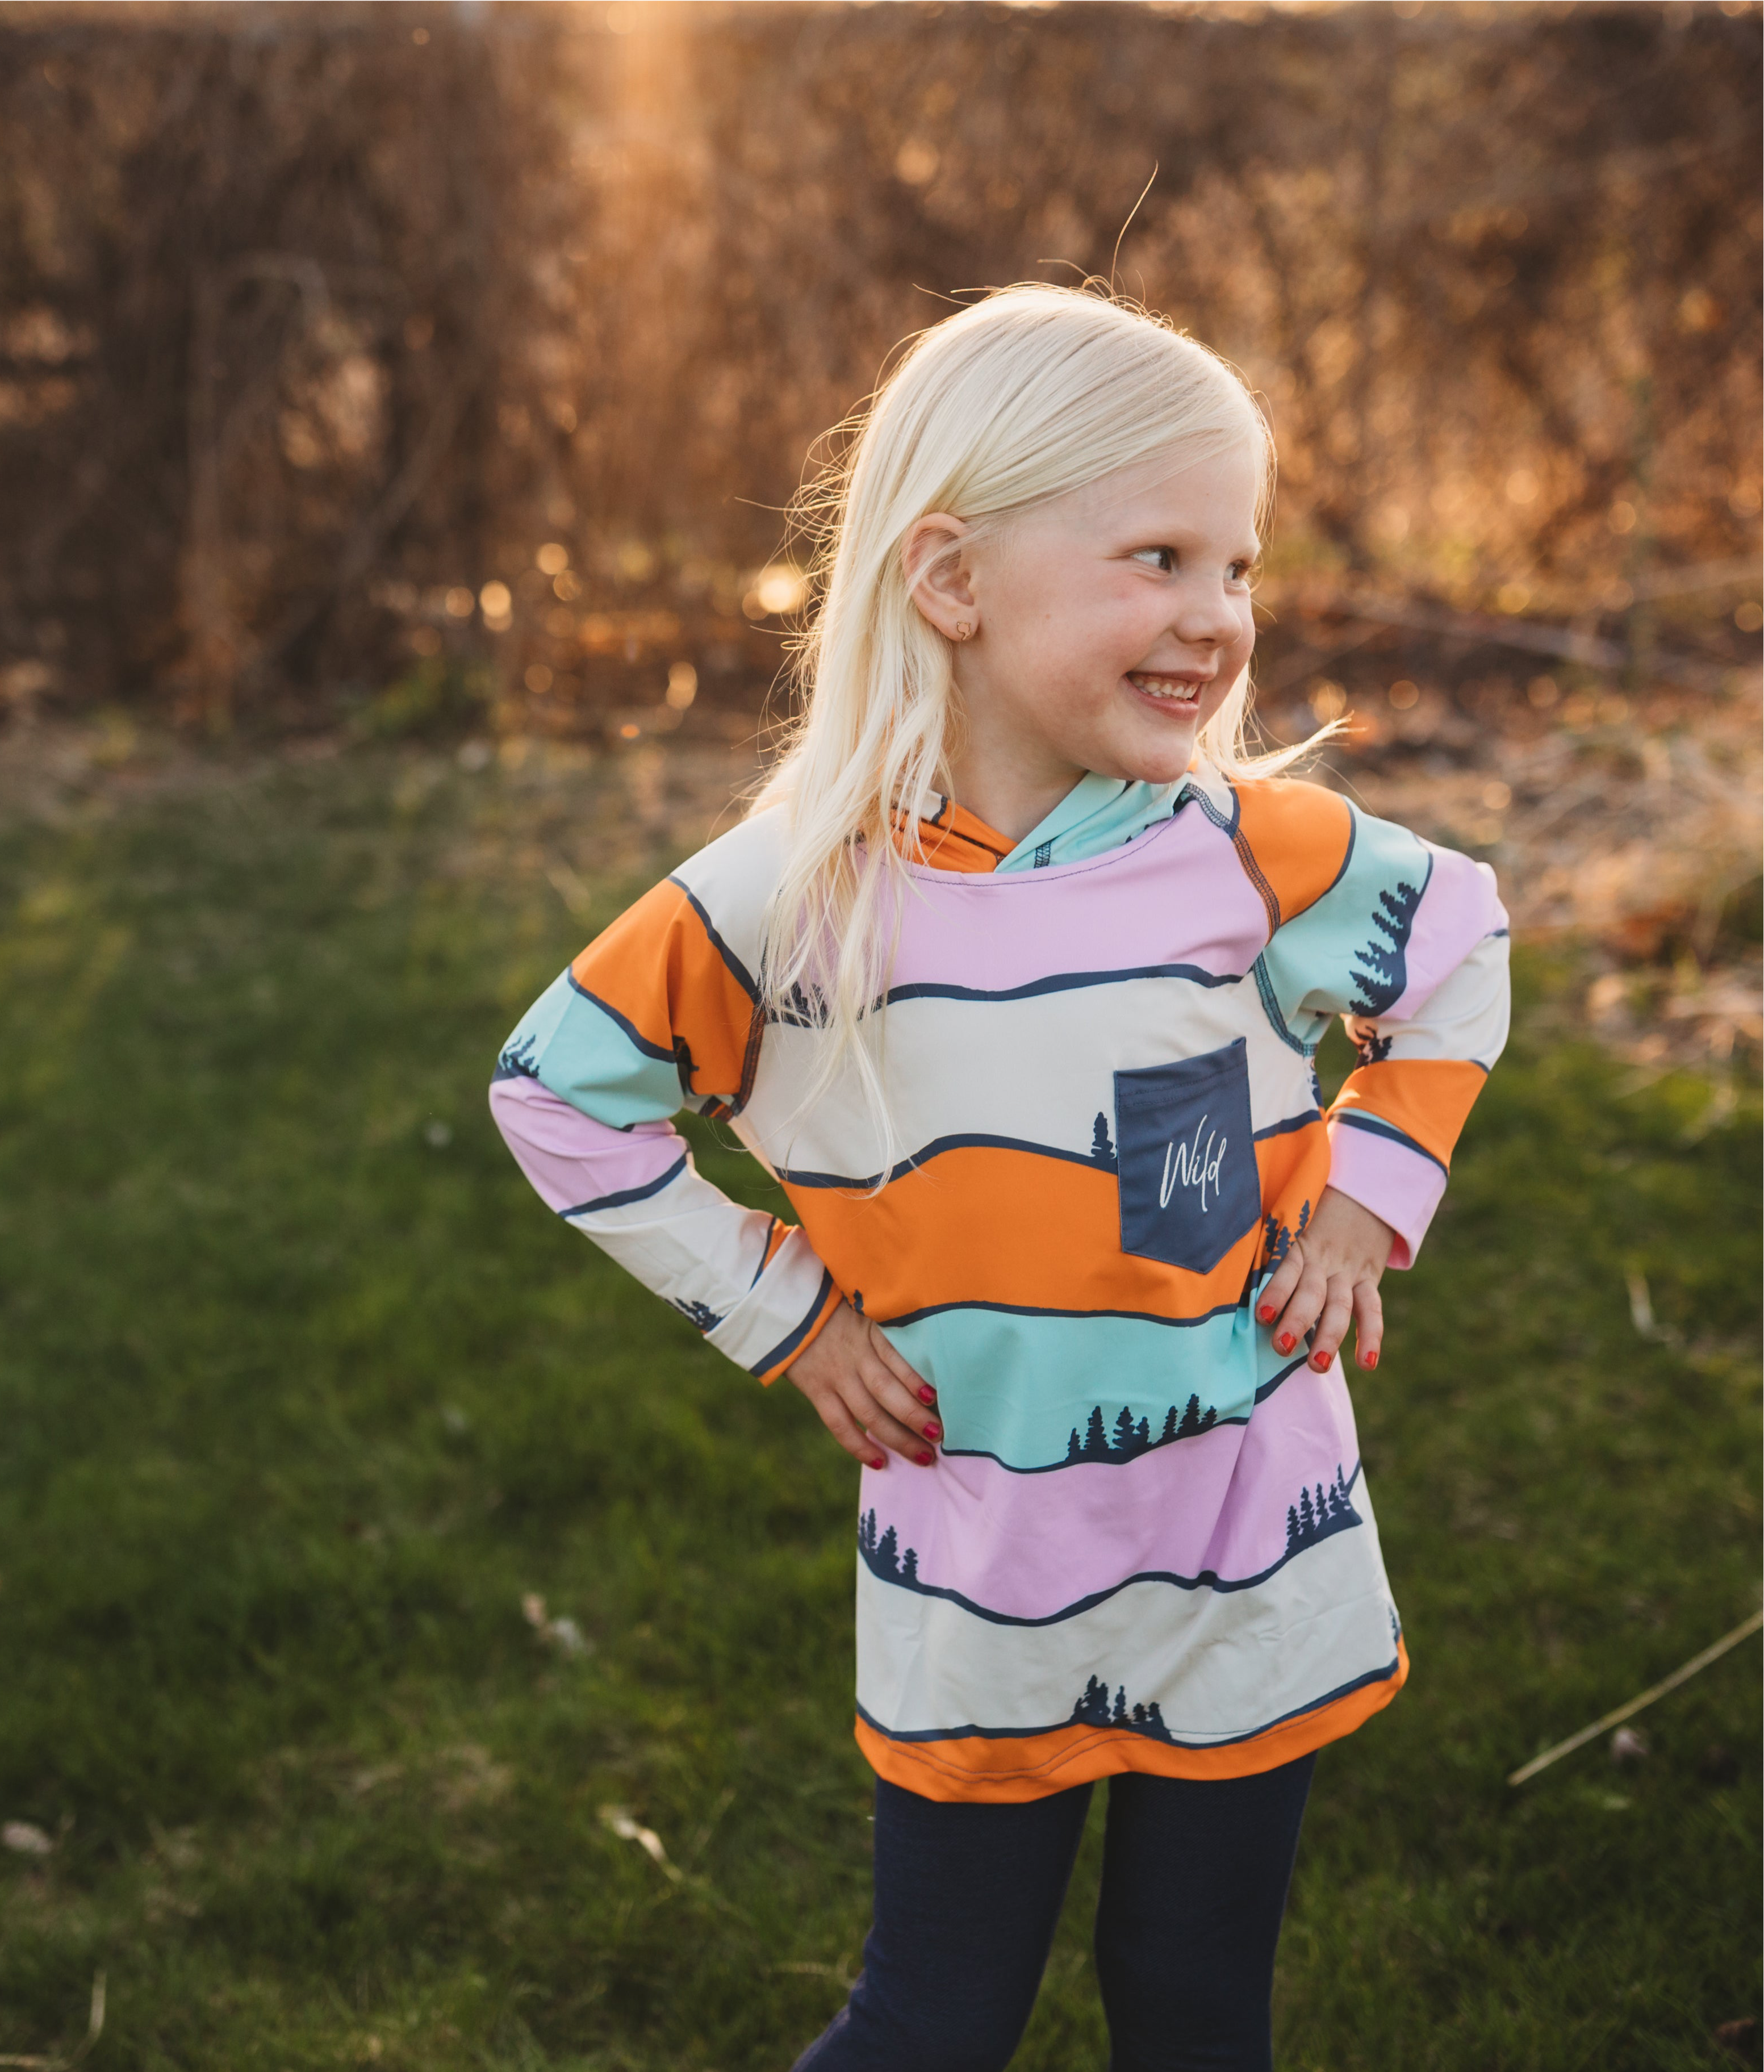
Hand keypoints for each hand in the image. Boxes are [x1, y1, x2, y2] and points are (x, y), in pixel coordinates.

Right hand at [784, 1301, 941, 1468]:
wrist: (788, 1310)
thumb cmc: (838, 1309)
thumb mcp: (867, 1310)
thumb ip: (892, 1330)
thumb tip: (930, 1357)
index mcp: (869, 1330)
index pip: (896, 1358)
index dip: (915, 1379)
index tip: (938, 1399)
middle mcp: (854, 1355)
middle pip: (887, 1391)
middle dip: (915, 1417)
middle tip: (939, 1436)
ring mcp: (835, 1375)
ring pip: (868, 1413)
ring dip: (897, 1438)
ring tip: (923, 1456)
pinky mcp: (817, 1390)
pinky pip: (839, 1424)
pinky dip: (859, 1446)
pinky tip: (880, 1462)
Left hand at [1256, 1186, 1393, 1372]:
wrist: (1362, 1194)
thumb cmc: (1310, 1214)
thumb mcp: (1290, 1222)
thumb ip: (1268, 1247)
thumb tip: (1224, 1276)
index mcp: (1299, 1244)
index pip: (1287, 1268)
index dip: (1276, 1291)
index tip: (1263, 1315)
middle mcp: (1324, 1260)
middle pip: (1312, 1293)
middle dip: (1298, 1320)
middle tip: (1282, 1347)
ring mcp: (1348, 1272)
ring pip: (1341, 1306)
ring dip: (1329, 1336)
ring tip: (1318, 1365)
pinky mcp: (1368, 1280)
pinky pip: (1372, 1308)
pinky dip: (1371, 1335)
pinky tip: (1367, 1362)